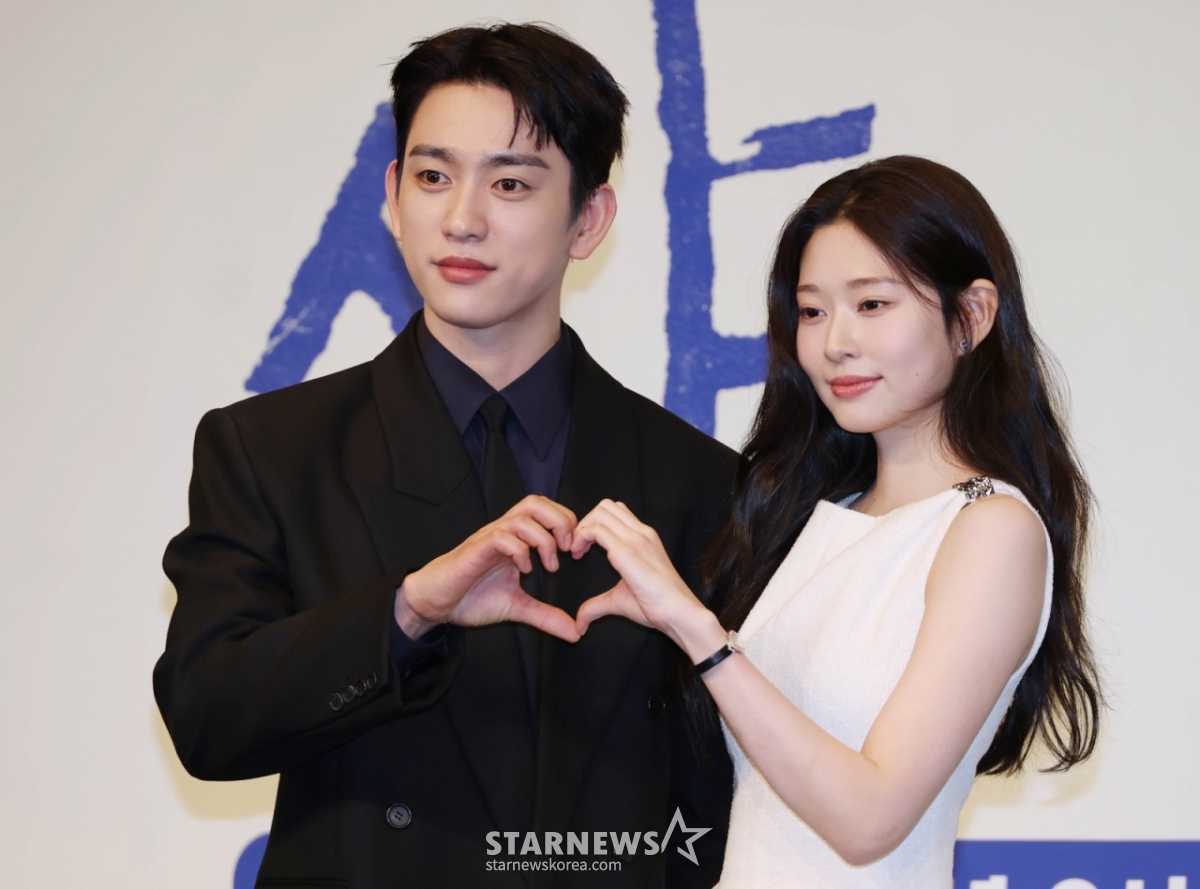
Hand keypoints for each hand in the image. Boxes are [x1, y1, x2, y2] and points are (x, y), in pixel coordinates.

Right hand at [395, 495, 579, 642]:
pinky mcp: (474, 550)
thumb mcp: (517, 608)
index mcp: (515, 539)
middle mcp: (503, 533)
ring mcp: (488, 539)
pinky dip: (519, 550)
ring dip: (543, 539)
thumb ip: (546, 616)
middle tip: (568, 549)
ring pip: (522, 516)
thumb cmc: (470, 598)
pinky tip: (524, 570)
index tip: (576, 552)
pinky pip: (500, 537)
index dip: (566, 523)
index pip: (545, 511)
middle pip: (536, 502)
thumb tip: (576, 632)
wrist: (434, 603)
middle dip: (560, 520)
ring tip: (549, 564)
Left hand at [570, 500, 716, 650]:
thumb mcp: (620, 598)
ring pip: (601, 512)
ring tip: (577, 551)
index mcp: (644, 537)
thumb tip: (580, 623)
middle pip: (605, 506)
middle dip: (585, 522)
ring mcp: (635, 539)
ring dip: (582, 528)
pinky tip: (578, 556)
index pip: (616, 512)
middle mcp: (641, 532)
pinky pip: (596, 530)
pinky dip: (581, 538)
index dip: (594, 524)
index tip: (584, 548)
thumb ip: (597, 605)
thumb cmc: (657, 606)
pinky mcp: (626, 551)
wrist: (679, 613)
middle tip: (577, 547)